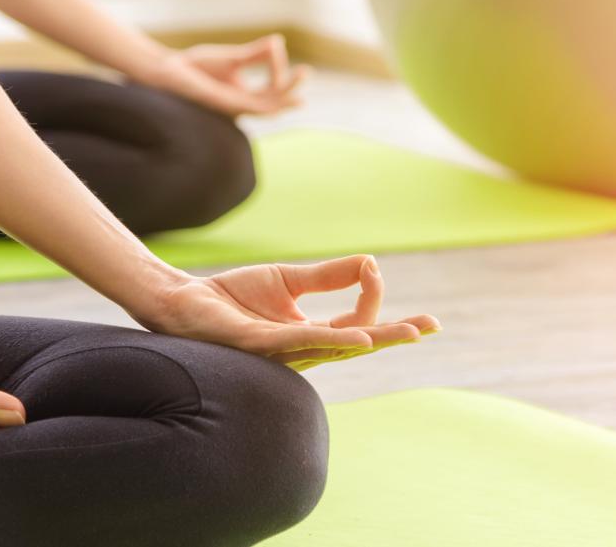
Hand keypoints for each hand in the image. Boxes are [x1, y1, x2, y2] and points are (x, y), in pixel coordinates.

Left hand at [137, 34, 311, 116]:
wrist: (168, 71)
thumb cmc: (196, 67)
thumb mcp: (233, 58)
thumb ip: (256, 53)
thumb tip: (278, 42)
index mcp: (245, 95)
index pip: (272, 89)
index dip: (280, 70)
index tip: (276, 46)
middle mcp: (242, 105)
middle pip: (274, 101)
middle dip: (291, 88)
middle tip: (306, 72)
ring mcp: (233, 107)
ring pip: (265, 108)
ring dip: (283, 99)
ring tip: (298, 91)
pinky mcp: (223, 105)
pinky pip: (248, 107)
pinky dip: (263, 101)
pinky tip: (274, 96)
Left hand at [137, 255, 440, 370]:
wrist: (183, 302)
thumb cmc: (234, 297)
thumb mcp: (291, 280)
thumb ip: (330, 275)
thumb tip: (371, 264)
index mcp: (312, 337)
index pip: (358, 324)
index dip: (371, 296)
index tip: (373, 268)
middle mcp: (303, 351)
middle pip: (360, 344)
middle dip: (397, 335)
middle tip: (431, 327)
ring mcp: (283, 352)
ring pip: (338, 347)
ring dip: (376, 339)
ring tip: (409, 333)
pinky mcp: (261, 345)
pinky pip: (303, 342)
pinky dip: (335, 340)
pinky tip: (359, 339)